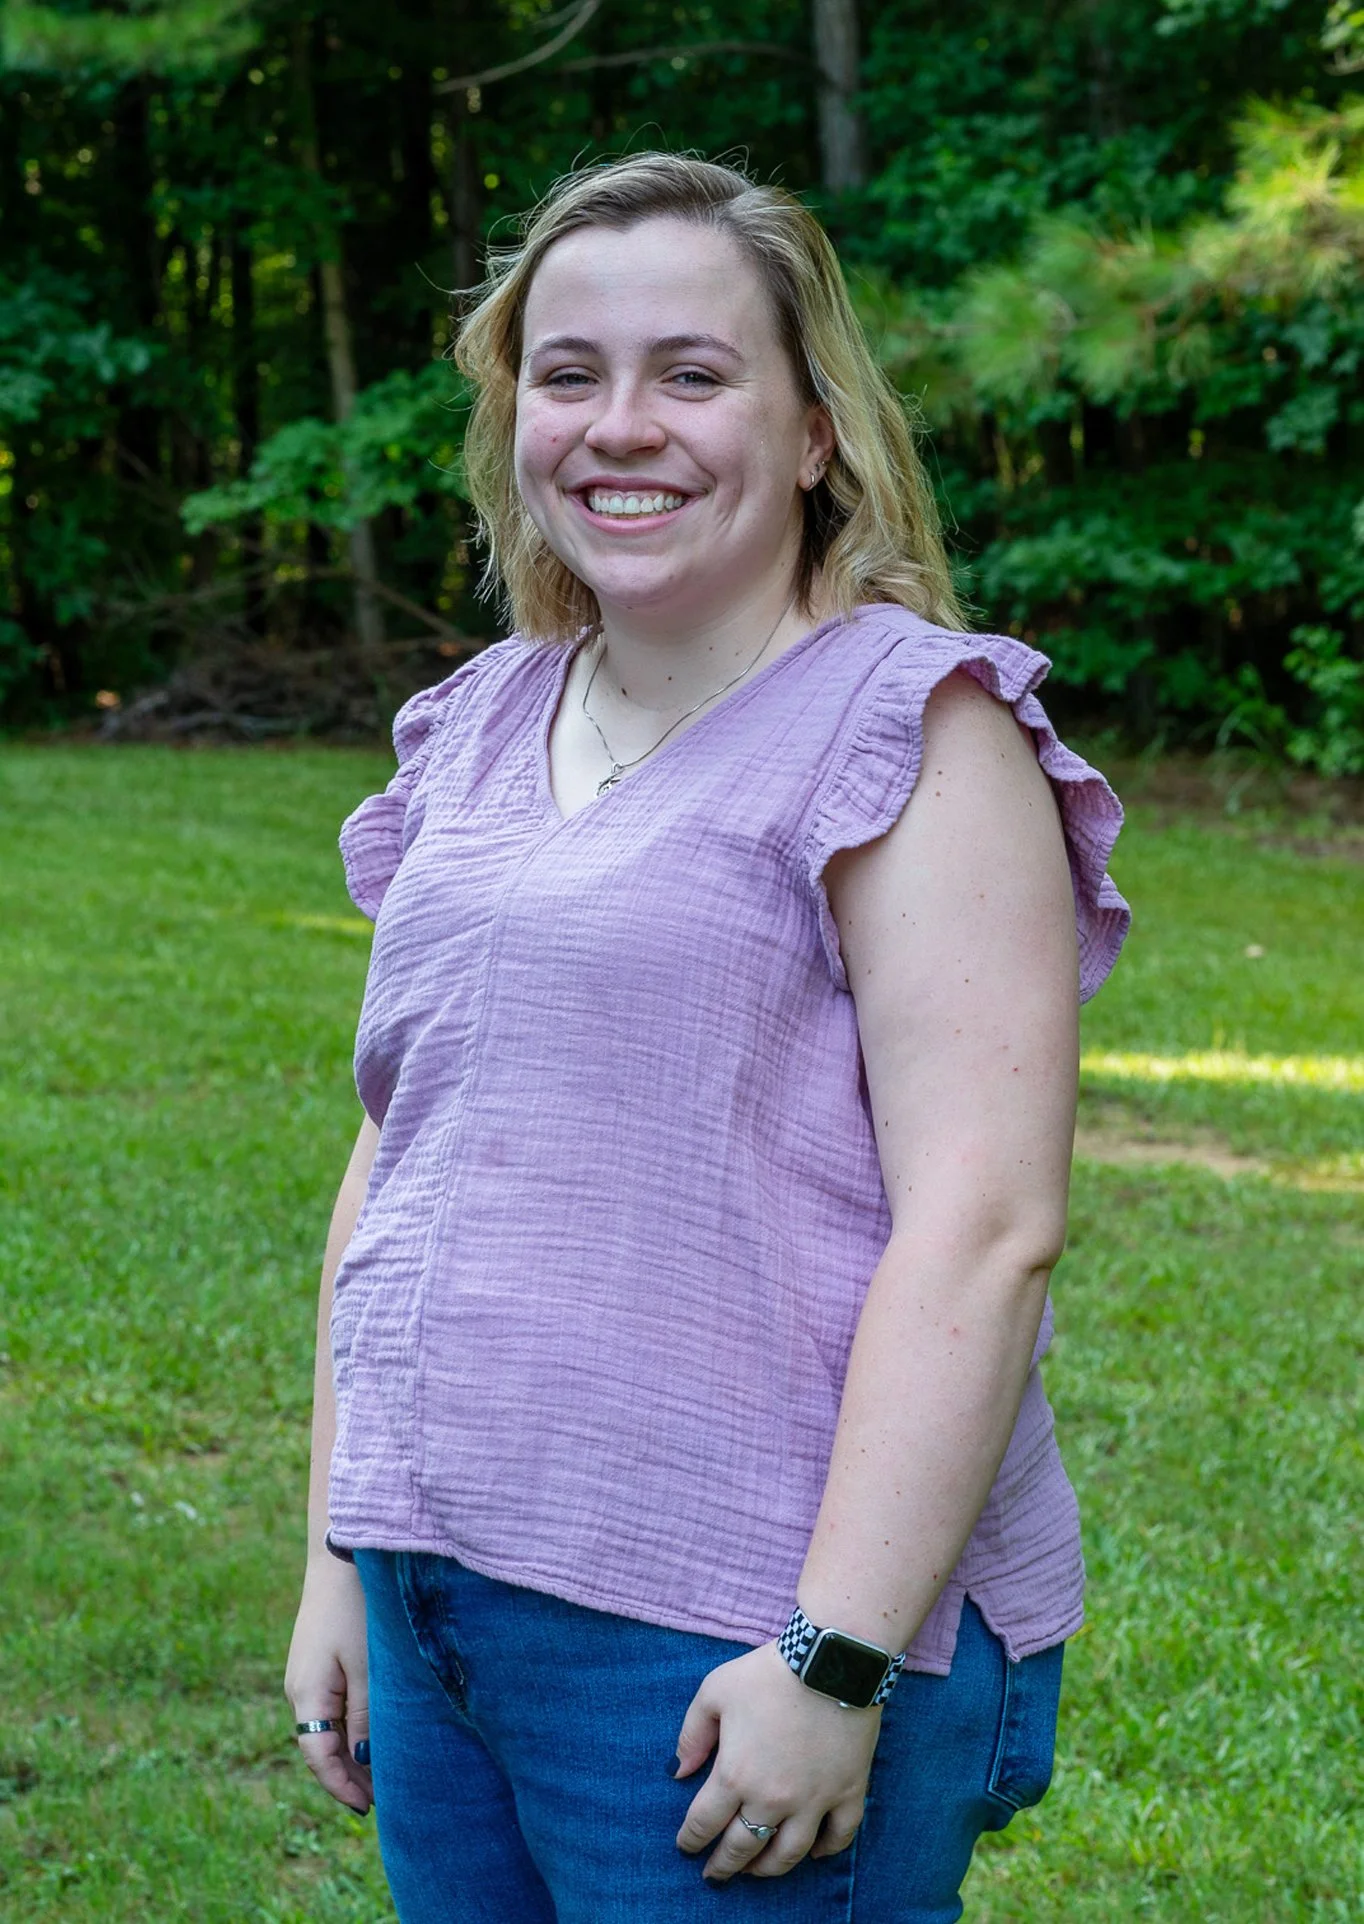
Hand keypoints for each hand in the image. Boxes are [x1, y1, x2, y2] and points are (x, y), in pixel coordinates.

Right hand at [284, 1554, 372, 1815]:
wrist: (340, 1554)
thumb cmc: (357, 1608)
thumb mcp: (367, 1666)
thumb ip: (365, 1714)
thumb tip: (362, 1758)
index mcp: (305, 1694)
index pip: (318, 1758)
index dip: (341, 1787)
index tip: (367, 1809)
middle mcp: (299, 1689)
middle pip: (320, 1747)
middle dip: (348, 1775)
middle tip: (383, 1800)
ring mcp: (306, 1674)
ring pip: (326, 1728)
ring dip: (351, 1751)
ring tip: (382, 1774)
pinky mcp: (318, 1660)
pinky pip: (331, 1706)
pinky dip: (349, 1726)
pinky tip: (371, 1732)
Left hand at [673, 1642, 879, 1881]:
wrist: (830, 1659)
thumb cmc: (767, 1673)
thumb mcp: (713, 1691)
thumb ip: (691, 1735)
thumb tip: (679, 1772)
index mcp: (735, 1776)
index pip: (704, 1823)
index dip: (690, 1840)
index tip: (685, 1847)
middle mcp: (772, 1799)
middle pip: (742, 1848)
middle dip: (724, 1866)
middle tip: (714, 1875)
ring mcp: (814, 1801)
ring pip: (788, 1854)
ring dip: (768, 1869)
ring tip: (756, 1871)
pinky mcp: (848, 1792)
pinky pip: (839, 1837)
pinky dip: (825, 1850)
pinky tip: (812, 1852)